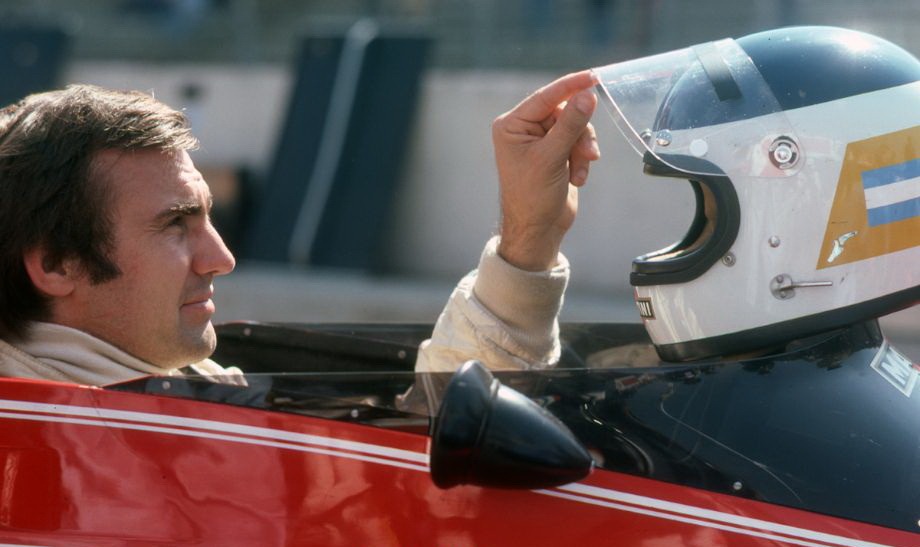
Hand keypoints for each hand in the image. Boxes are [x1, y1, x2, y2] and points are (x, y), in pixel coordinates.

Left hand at [492, 70, 600, 270]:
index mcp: (512, 125)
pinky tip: (577, 178)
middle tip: (588, 154)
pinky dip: (582, 159)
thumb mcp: (552, 157)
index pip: (545, 97)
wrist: (537, 229)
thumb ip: (571, 124)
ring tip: (580, 171)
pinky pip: (578, 142)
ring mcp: (541, 141)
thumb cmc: (533, 196)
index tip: (593, 77)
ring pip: (575, 128)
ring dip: (582, 149)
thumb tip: (587, 95)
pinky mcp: (556, 153)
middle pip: (565, 112)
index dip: (570, 86)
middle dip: (579, 134)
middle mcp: (524, 129)